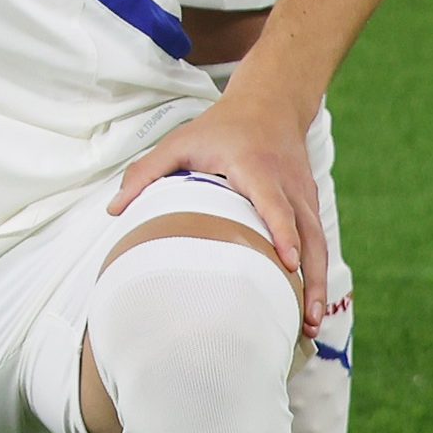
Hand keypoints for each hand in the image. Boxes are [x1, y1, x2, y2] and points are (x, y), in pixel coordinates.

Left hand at [110, 81, 330, 328]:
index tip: (287, 263)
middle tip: (307, 319)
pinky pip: (318, 242)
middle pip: (307, 233)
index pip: (273, 203)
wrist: (269, 106)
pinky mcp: (310, 205)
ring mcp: (305, 197)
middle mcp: (288, 185)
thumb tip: (113, 211)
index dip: (281, 232)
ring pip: (319, 243)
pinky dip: (318, 273)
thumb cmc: (218, 128)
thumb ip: (145, 173)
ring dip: (319, 284)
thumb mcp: (178, 142)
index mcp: (256, 168)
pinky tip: (311, 305)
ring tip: (312, 326)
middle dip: (310, 276)